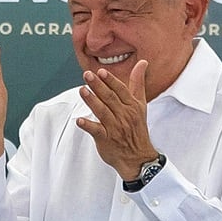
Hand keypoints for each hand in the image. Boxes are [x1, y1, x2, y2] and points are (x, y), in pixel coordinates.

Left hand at [75, 60, 158, 179]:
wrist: (138, 157)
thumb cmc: (137, 128)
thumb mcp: (140, 104)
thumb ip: (138, 83)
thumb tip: (142, 63)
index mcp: (132, 106)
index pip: (121, 90)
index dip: (110, 81)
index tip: (101, 72)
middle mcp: (124, 115)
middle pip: (110, 98)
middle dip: (98, 86)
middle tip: (87, 75)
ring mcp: (115, 128)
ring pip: (102, 112)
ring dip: (92, 101)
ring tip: (82, 90)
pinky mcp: (106, 139)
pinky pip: (96, 131)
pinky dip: (88, 125)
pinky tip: (79, 120)